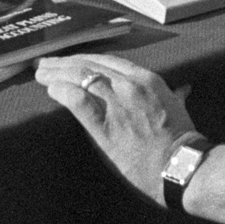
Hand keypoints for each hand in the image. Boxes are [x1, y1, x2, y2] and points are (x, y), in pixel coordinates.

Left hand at [36, 54, 197, 204]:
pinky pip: (78, 101)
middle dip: (64, 62)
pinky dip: (62, 91)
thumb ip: (174, 95)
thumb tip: (183, 90)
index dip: (84, 58)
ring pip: (79, 77)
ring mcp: (116, 103)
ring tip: (41, 74)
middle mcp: (128, 85)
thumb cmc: (181, 140)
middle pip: (88, 64)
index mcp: (146, 78)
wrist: (180, 165)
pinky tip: (51, 90)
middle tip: (46, 63)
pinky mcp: (105, 126)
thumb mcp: (177, 108)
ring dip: (56, 73)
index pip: (106, 60)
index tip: (70, 60)